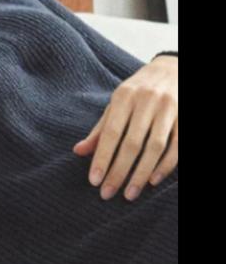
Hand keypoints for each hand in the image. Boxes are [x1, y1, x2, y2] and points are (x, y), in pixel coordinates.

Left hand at [72, 56, 177, 200]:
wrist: (173, 69)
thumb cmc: (138, 91)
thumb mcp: (116, 104)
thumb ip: (100, 129)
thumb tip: (78, 152)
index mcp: (124, 96)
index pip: (111, 133)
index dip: (102, 158)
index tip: (94, 181)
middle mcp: (147, 101)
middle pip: (132, 144)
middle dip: (119, 171)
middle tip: (107, 194)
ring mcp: (169, 109)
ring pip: (155, 148)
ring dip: (141, 174)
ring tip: (129, 194)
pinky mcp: (186, 117)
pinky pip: (177, 146)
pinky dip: (166, 165)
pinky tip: (152, 180)